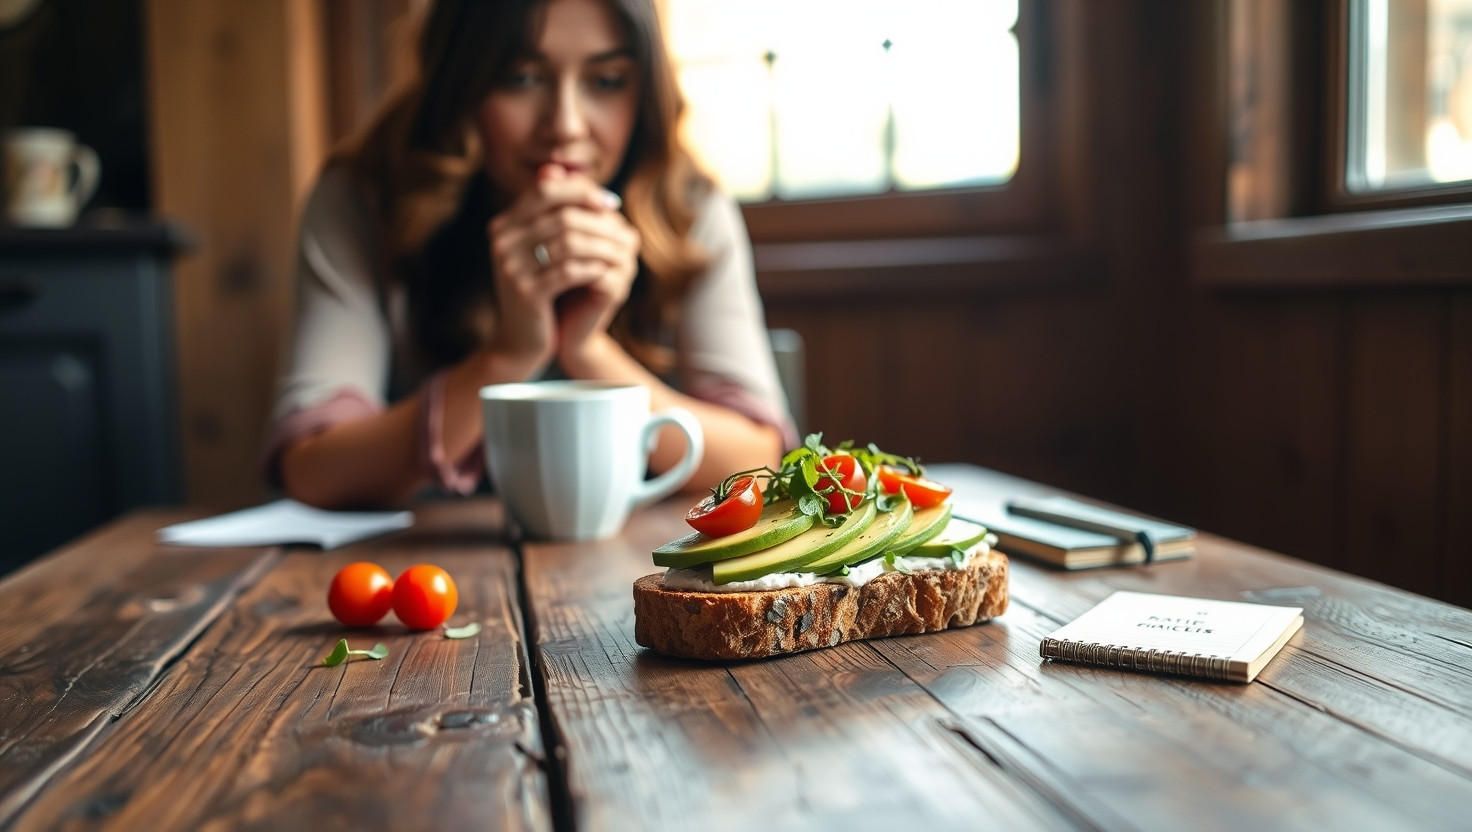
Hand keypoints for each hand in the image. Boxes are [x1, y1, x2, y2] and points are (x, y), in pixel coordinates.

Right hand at [486, 164, 627, 374]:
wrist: (519, 342)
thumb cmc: (538, 292)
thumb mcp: (540, 251)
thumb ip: (553, 217)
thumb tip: (580, 180)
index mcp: (505, 225)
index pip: (545, 189)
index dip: (581, 191)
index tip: (609, 203)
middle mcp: (502, 241)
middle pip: (560, 213)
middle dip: (597, 219)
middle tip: (621, 228)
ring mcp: (511, 267)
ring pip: (567, 241)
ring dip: (600, 244)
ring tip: (621, 250)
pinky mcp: (526, 292)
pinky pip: (568, 272)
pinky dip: (592, 269)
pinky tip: (607, 271)